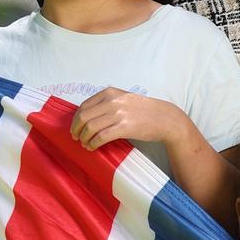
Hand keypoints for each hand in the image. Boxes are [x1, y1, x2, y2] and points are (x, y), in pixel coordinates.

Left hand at [70, 87, 184, 150]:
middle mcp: (112, 101)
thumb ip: (107, 103)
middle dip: (76, 129)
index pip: (84, 106)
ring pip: (90, 127)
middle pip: (83, 117)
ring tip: (85, 144)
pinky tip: (93, 147)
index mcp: (110, 92)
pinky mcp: (124, 127)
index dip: (75, 119)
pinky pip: (101, 137)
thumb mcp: (124, 99)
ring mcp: (118, 114)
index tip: (75, 128)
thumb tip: (87, 116)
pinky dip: (93, 144)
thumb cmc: (144, 110)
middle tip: (76, 138)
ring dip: (84, 138)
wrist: (164, 118)